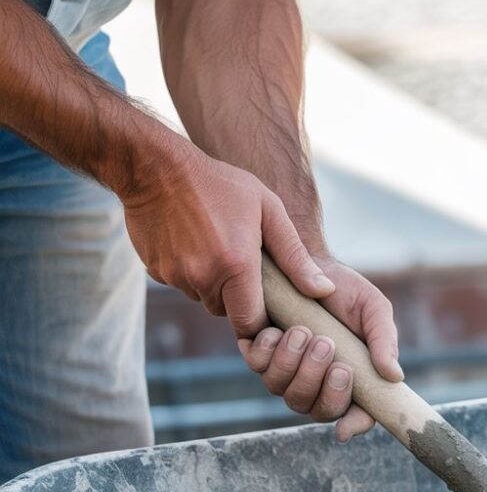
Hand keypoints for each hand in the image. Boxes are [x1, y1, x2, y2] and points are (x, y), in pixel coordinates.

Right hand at [123, 144, 334, 334]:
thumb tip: (325, 290)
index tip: (268, 311)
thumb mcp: (268, 210)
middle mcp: (203, 277)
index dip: (261, 323)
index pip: (251, 323)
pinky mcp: (156, 272)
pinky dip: (190, 273)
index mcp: (236, 266)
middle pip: (226, 310)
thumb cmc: (220, 184)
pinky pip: (181, 284)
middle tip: (243, 264)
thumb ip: (296, 256)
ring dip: (212, 284)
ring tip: (218, 247)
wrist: (156, 168)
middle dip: (237, 297)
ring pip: (203, 297)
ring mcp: (176, 276)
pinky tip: (194, 243)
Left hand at [239, 245, 402, 441]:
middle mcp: (316, 384)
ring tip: (305, 331)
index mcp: (350, 381)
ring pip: (283, 390)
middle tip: (328, 346)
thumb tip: (394, 375)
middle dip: (319, 382)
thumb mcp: (375, 311)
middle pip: (314, 408)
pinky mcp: (259, 354)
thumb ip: (384, 341)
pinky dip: (269, 350)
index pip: (353, 417)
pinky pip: (258, 365)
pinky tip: (279, 330)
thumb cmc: (348, 292)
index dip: (352, 425)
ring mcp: (286, 372)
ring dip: (294, 363)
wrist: (312, 262)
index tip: (346, 424)